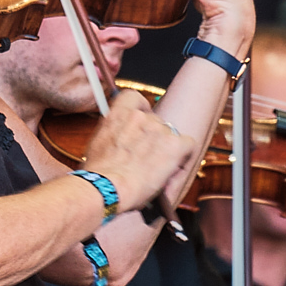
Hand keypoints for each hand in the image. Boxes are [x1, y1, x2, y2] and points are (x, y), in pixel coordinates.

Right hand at [87, 87, 199, 213]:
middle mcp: (140, 116)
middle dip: (153, 139)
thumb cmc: (99, 174)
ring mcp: (158, 129)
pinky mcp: (173, 144)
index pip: (134, 97)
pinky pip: (188, 145)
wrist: (106, 188)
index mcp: (119, 114)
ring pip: (170, 135)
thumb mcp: (97, 145)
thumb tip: (119, 138)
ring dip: (166, 150)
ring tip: (155, 171)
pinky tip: (171, 171)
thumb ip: (112, 133)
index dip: (141, 110)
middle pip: (155, 122)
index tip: (140, 124)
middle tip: (146, 159)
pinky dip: (183, 158)